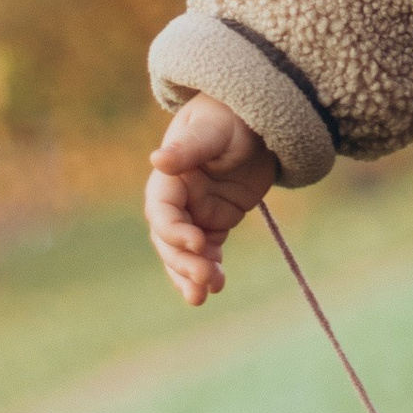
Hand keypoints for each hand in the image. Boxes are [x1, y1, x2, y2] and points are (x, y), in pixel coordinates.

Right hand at [145, 95, 274, 305]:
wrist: (255, 120)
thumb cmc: (231, 117)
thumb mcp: (213, 129)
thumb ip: (189, 147)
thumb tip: (157, 159)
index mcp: (169, 177)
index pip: (162, 211)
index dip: (174, 230)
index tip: (199, 242)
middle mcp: (177, 199)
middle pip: (170, 239)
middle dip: (184, 262)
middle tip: (207, 279)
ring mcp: (195, 212)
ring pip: (184, 252)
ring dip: (191, 274)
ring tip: (206, 295)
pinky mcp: (215, 220)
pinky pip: (206, 251)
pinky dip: (208, 269)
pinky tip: (218, 286)